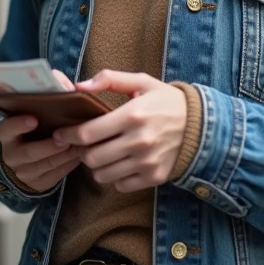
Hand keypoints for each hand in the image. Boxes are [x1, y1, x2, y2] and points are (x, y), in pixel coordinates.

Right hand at [0, 70, 80, 192]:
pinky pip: (56, 176)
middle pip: (29, 152)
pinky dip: (69, 165)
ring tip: (79, 145)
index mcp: (7, 133)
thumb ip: (47, 93)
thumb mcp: (35, 111)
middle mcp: (11, 154)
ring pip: (46, 165)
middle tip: (65, 137)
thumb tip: (61, 82)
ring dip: (64, 155)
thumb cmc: (36, 127)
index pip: (6, 129)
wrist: (26, 157)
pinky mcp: (38, 184)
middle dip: (48, 146)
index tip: (34, 119)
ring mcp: (24, 172)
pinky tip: (80, 155)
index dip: (18, 124)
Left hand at [53, 70, 187, 193]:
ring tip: (102, 154)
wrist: (201, 126)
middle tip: (84, 144)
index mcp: (133, 115)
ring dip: (97, 166)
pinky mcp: (154, 177)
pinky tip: (120, 163)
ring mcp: (147, 162)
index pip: (87, 133)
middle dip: (82, 151)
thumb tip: (78, 86)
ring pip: (102, 175)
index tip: (62, 134)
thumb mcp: (142, 82)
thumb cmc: (166, 101)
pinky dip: (115, 177)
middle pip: (91, 158)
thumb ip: (110, 79)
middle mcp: (139, 141)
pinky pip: (120, 185)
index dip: (68, 135)